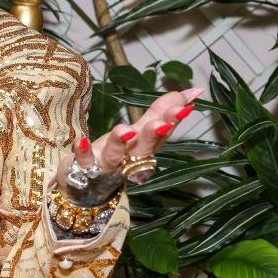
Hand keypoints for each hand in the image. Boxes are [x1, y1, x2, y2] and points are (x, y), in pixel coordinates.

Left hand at [56, 86, 205, 202]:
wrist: (87, 186)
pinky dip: (84, 151)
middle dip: (154, 134)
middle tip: (163, 123)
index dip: (173, 118)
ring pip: (115, 154)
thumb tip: (195, 91)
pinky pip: (84, 160)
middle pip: (144, 146)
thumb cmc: (118, 154)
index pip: (162, 130)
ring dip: (120, 141)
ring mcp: (106, 164)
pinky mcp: (84, 168)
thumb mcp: (141, 132)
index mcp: (144, 144)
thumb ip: (162, 112)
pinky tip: (82, 140)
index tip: (186, 104)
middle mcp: (128, 156)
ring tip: (125, 129)